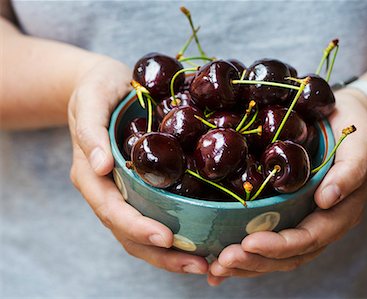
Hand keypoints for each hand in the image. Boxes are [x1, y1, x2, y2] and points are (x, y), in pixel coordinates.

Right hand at [68, 57, 208, 274]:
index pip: (111, 210)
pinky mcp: (138, 189)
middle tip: (199, 265)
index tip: (167, 238)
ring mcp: (121, 193)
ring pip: (140, 235)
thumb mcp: (90, 98)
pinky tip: (199, 244)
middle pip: (128, 234)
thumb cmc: (96, 88)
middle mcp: (105, 190)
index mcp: (90, 174)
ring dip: (171, 255)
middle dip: (162, 254)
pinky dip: (173, 238)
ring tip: (205, 265)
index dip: (137, 227)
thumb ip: (89, 130)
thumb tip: (99, 165)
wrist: (102, 86)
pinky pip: (152, 218)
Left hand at [207, 88, 366, 285]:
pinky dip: (246, 253)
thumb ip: (351, 170)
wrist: (351, 119)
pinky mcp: (290, 211)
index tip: (249, 243)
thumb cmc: (356, 127)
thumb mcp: (360, 141)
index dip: (280, 245)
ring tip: (216, 268)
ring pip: (277, 255)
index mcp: (341, 212)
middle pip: (289, 255)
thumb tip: (327, 198)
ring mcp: (305, 219)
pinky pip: (269, 237)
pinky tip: (220, 262)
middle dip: (255, 261)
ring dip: (247, 264)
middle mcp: (322, 222)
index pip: (309, 238)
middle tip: (222, 262)